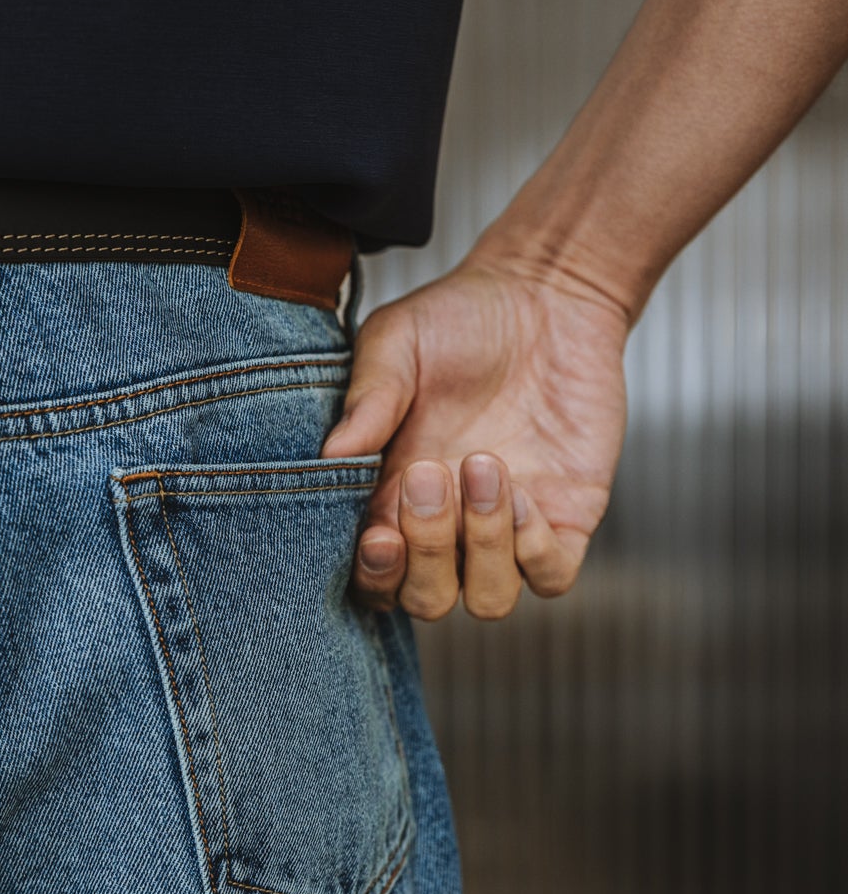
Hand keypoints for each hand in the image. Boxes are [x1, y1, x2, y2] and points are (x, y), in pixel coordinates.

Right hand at [320, 252, 629, 619]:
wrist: (545, 294)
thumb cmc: (458, 319)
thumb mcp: (396, 344)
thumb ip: (367, 399)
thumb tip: (330, 456)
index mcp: (389, 498)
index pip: (372, 577)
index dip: (374, 574)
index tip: (378, 535)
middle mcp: (446, 527)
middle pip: (427, 600)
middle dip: (428, 551)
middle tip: (430, 474)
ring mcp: (506, 529)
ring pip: (489, 600)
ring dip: (483, 546)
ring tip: (483, 465)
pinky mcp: (563, 519)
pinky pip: (551, 576)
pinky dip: (534, 548)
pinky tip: (524, 490)